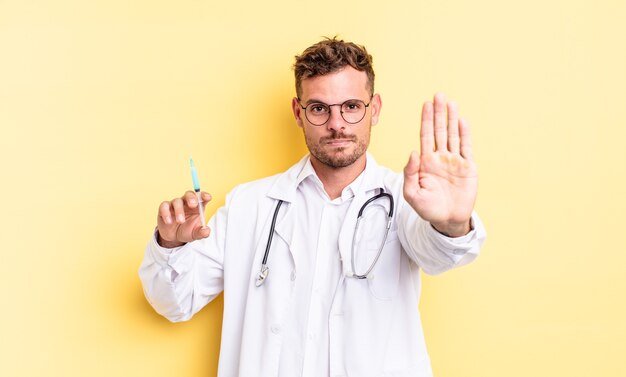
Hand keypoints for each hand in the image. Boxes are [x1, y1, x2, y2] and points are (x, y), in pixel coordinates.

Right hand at [156, 191, 211, 247]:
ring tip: (180, 221)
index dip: (205, 195)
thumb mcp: (196, 234)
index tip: (207, 197)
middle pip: (189, 194)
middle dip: (191, 198)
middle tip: (193, 205)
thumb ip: (202, 232)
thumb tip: (206, 231)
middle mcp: (186, 203)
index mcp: (197, 207)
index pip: (202, 197)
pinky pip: (164, 206)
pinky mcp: (164, 208)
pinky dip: (166, 213)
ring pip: (177, 201)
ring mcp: (175, 205)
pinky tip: (169, 222)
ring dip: (179, 211)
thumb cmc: (187, 231)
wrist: (173, 238)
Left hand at [403, 93, 477, 236]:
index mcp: (426, 162)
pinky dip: (465, 134)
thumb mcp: (412, 194)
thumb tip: (413, 152)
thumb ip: (410, 173)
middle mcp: (440, 158)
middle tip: (438, 95)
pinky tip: (462, 121)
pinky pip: (466, 147)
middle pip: (439, 130)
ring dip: (452, 119)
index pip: (425, 136)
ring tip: (451, 102)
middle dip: (438, 113)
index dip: (426, 120)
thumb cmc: (428, 208)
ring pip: (453, 135)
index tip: (426, 104)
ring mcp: (454, 161)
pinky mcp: (468, 167)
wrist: (447, 220)